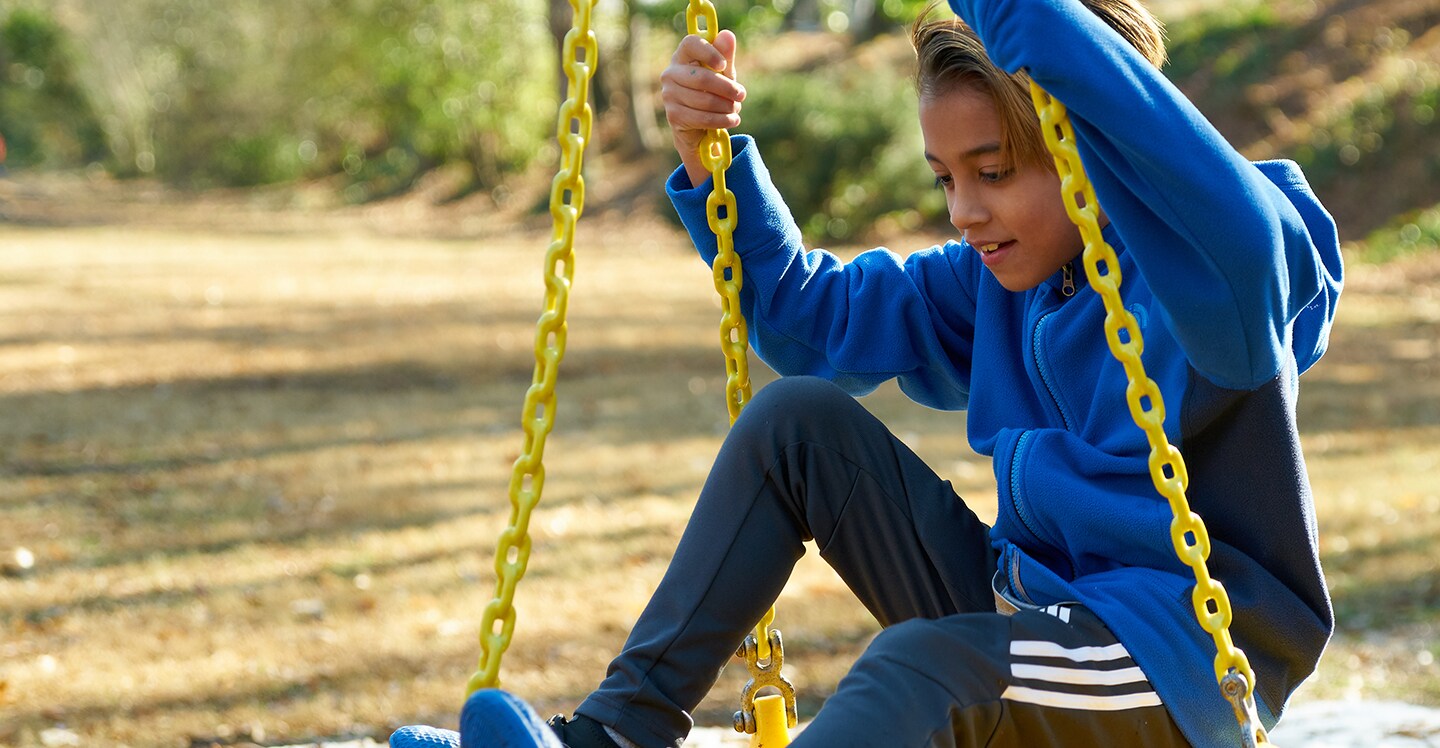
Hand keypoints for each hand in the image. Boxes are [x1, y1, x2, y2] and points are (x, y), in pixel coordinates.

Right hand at [659, 30, 744, 186]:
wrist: (698, 124)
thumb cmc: (711, 91)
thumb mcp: (722, 73)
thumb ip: (725, 55)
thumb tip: (727, 34)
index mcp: (682, 56)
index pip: (690, 44)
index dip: (708, 52)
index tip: (723, 65)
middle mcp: (670, 74)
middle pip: (702, 78)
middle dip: (727, 88)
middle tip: (741, 95)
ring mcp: (669, 95)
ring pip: (705, 100)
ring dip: (727, 107)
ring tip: (735, 109)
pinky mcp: (674, 116)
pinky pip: (703, 118)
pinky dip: (722, 120)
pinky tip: (732, 120)